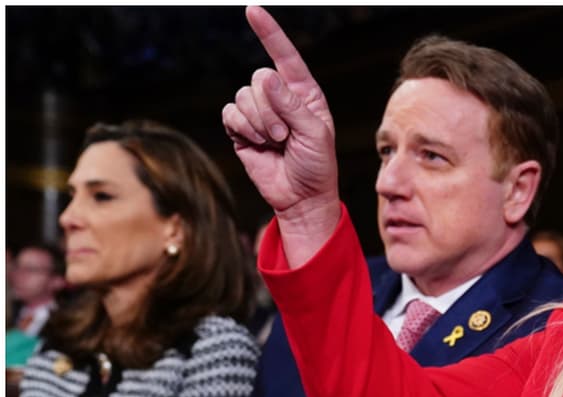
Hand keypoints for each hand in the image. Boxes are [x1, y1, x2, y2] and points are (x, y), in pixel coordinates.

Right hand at [223, 5, 339, 259]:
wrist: (301, 197)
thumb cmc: (317, 166)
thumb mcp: (315, 135)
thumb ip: (292, 106)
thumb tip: (267, 76)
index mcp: (305, 93)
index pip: (286, 56)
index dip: (269, 33)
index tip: (253, 10)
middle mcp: (280, 97)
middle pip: (259, 79)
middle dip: (270, 109)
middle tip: (285, 136)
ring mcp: (259, 112)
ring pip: (243, 97)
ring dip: (258, 123)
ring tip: (275, 142)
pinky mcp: (241, 128)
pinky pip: (230, 114)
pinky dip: (242, 129)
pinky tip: (257, 144)